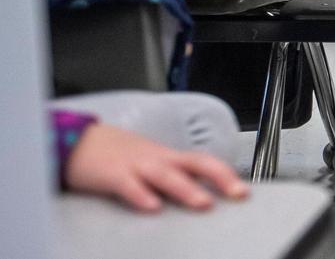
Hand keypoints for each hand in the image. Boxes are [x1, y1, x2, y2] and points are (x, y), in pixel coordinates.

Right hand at [65, 123, 248, 211]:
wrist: (76, 141)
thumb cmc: (117, 154)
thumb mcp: (150, 160)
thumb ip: (172, 174)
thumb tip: (200, 191)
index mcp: (167, 156)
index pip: (203, 161)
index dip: (225, 173)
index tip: (242, 190)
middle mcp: (157, 158)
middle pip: (194, 163)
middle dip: (219, 177)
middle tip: (237, 194)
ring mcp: (135, 165)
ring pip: (165, 175)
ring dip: (186, 189)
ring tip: (203, 203)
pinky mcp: (111, 174)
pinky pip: (128, 185)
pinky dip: (141, 196)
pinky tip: (152, 207)